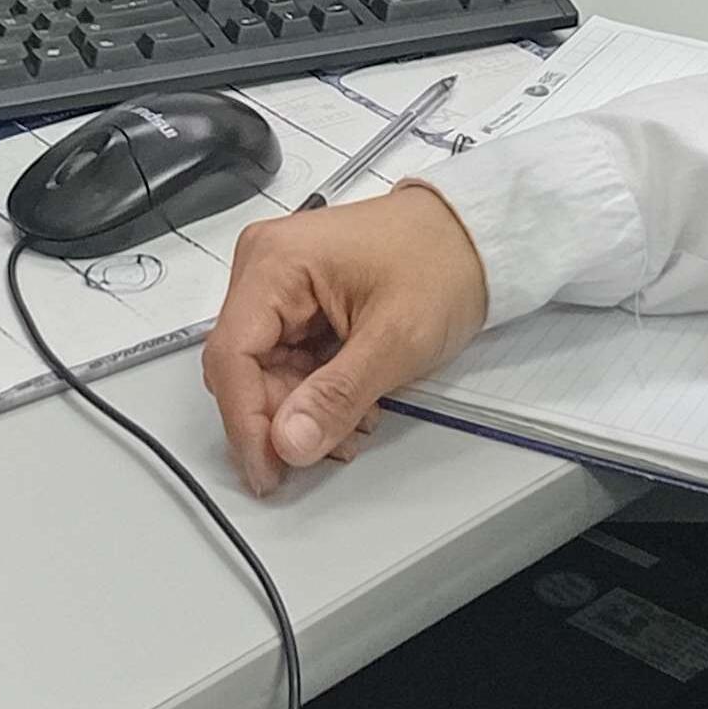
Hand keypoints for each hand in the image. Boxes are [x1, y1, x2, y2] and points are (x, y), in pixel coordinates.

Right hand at [203, 185, 488, 495]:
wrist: (475, 238)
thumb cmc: (442, 262)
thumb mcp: (395, 339)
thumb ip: (337, 396)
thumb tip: (288, 442)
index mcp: (276, 262)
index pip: (232, 356)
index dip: (245, 422)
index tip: (267, 470)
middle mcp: (265, 267)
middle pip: (244, 367)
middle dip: (281, 418)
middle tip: (324, 449)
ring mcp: (281, 284)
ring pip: (265, 371)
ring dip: (302, 409)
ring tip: (354, 424)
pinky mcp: (299, 301)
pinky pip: (288, 360)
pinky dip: (314, 391)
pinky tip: (351, 403)